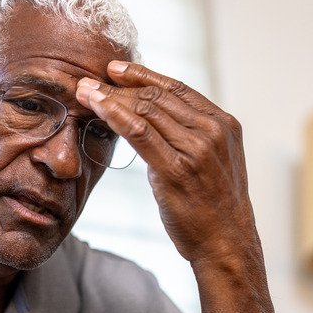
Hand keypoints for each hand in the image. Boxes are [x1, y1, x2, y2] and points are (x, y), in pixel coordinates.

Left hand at [76, 61, 259, 263]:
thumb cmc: (214, 205)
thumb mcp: (212, 160)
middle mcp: (212, 131)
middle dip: (120, 85)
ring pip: (146, 109)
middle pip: (158, 96)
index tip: (116, 69)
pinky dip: (114, 115)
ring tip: (86, 91)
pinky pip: (139, 132)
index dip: (143, 75)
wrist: (226, 243)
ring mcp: (196, 149)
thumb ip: (189, 135)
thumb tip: (151, 118)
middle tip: (91, 79)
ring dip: (111, 97)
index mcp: (223, 123)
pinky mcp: (176, 169)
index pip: (176, 88)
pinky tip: (96, 107)